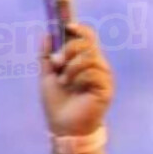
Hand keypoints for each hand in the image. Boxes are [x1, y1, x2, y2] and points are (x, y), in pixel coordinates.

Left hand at [41, 16, 113, 138]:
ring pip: (90, 56)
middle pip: (88, 43)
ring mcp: (103, 77)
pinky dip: (79, 77)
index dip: (79, 29)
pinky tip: (74, 88)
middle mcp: (97, 66)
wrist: (63, 127)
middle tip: (57, 63)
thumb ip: (46, 56)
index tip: (67, 26)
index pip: (88, 37)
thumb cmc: (57, 103)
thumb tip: (46, 34)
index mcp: (84, 61)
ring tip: (63, 81)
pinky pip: (93, 72)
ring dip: (71, 67)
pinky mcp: (106, 88)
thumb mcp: (47, 76)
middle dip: (69, 49)